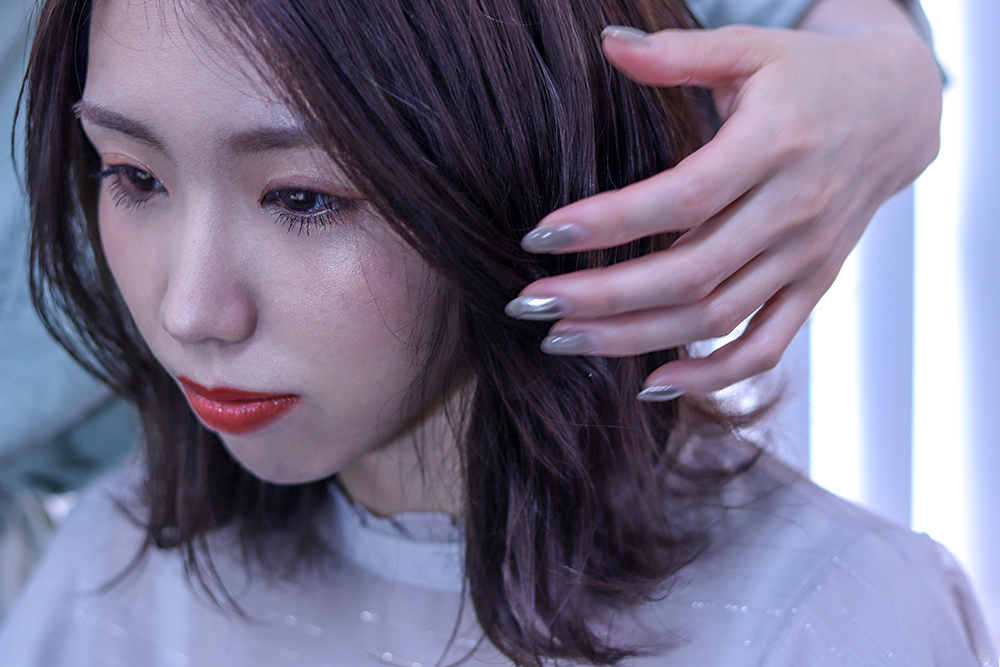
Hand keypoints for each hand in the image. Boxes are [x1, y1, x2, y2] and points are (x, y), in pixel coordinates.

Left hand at [505, 3, 941, 398]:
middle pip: (689, 272)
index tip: (540, 233)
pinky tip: (653, 383)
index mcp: (775, 145)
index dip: (610, 221)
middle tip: (531, 304)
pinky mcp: (813, 286)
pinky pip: (766, 346)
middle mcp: (794, 210)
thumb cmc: (809, 75)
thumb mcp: (752, 47)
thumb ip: (680, 51)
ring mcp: (806, 257)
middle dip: (603, 296)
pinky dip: (714, 375)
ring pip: (715, 317)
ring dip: (635, 338)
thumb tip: (607, 44)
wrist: (895, 112)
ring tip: (563, 339)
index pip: (682, 197)